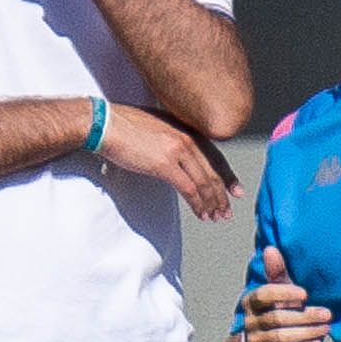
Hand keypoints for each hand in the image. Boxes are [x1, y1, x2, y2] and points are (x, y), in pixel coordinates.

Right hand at [94, 104, 237, 221]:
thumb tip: (176, 157)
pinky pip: (189, 189)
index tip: (235, 191)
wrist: (105, 124)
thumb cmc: (123, 125)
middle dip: (222, 195)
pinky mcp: (165, 164)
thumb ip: (171, 139)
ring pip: (204, 182)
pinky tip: (201, 214)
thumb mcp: (156, 127)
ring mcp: (178, 150)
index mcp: (186, 129)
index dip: (227, 176)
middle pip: (213, 171)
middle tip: (226, 212)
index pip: (214, 156)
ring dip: (212, 203)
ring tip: (215, 217)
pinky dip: (198, 204)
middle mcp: (187, 138)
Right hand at [239, 246, 333, 341]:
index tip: (305, 294)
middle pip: (277, 318)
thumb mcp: (278, 292)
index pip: (263, 295)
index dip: (283, 293)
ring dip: (306, 332)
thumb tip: (270, 249)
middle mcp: (250, 322)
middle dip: (304, 316)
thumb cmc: (278, 311)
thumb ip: (276, 272)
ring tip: (325, 328)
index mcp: (251, 302)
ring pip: (281, 337)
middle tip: (326, 314)